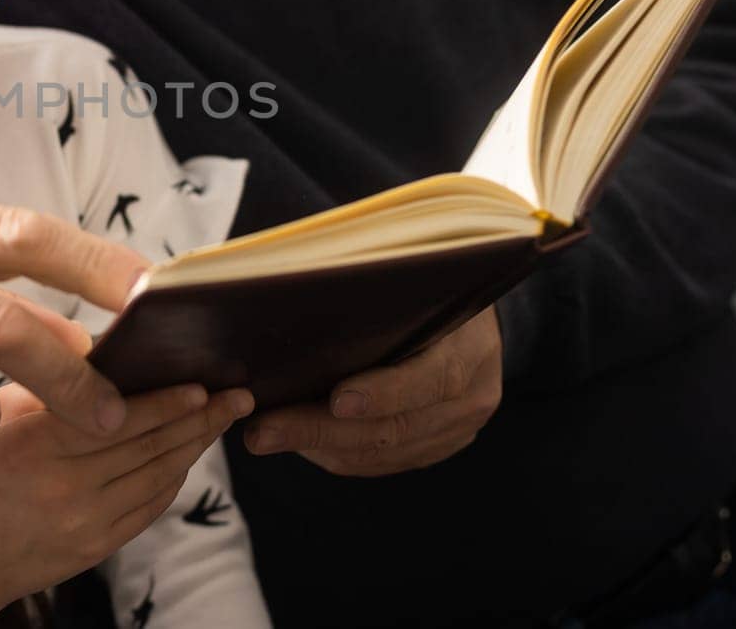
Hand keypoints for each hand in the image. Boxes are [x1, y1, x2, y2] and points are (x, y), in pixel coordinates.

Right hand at [0, 383, 254, 627]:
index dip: (166, 401)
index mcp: (36, 446)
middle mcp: (65, 488)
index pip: (116, 418)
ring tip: (224, 416)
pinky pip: (151, 507)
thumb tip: (109, 350)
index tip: (202, 382)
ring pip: (159, 476)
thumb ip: (50, 385)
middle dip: (201, 418)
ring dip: (197, 445)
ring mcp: (86, 523)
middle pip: (149, 446)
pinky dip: (175, 476)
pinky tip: (188, 452)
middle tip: (238, 392)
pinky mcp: (98, 547)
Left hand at [243, 306, 502, 475]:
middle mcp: (473, 397)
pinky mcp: (438, 447)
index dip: (385, 393)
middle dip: (319, 430)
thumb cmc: (427, 284)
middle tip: (262, 431)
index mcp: (472, 347)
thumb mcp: (414, 274)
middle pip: (392, 427)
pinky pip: (382, 461)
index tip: (337, 401)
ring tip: (264, 435)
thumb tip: (301, 281)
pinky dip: (336, 453)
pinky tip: (298, 439)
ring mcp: (457, 429)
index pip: (433, 378)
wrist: (469, 313)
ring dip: (318, 446)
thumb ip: (374, 286)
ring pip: (380, 452)